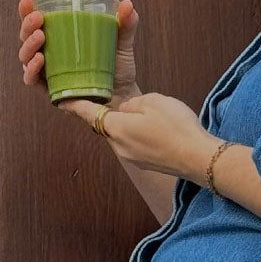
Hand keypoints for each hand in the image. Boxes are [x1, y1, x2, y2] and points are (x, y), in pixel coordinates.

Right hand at [18, 0, 141, 105]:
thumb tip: (127, 4)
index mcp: (60, 40)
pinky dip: (32, 70)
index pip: (37, 23)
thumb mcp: (121, 43)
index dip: (27, 11)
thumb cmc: (118, 71)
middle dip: (27, 26)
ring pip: (25, 58)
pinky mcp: (50, 92)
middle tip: (38, 17)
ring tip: (40, 36)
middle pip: (27, 39)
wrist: (124, 99)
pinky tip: (39, 60)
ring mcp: (48, 75)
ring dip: (29, 46)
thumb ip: (125, 24)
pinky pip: (33, 81)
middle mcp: (50, 56)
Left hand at [57, 92, 209, 179]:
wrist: (198, 158)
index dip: (75, 105)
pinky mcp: (144, 162)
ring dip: (127, 124)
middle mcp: (118, 146)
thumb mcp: (152, 102)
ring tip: (147, 115)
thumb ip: (132, 104)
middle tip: (112, 99)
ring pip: (121, 135)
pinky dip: (139, 135)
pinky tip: (156, 129)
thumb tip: (125, 110)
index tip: (61, 100)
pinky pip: (135, 144)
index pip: (88, 113)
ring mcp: (131, 157)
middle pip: (106, 125)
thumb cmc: (176, 127)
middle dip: (109, 113)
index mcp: (116, 128)